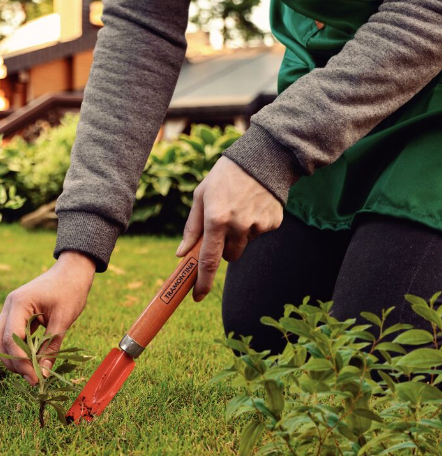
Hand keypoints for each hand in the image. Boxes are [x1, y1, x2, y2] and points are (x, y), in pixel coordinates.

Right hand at [0, 251, 95, 384]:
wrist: (72, 271)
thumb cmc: (70, 291)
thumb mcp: (63, 320)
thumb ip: (51, 348)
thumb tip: (44, 374)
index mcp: (19, 303)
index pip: (11, 339)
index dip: (21, 362)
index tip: (36, 378)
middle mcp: (9, 306)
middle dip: (12, 363)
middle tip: (33, 378)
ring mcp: (10, 309)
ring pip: (0, 340)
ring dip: (12, 357)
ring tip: (32, 370)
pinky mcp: (16, 314)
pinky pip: (9, 335)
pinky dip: (17, 349)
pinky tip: (32, 359)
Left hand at [176, 156, 282, 301]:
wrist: (263, 159)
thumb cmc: (224, 177)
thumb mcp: (201, 197)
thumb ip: (192, 228)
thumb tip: (181, 254)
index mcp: (216, 219)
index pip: (208, 260)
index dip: (202, 281)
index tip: (196, 296)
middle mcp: (238, 225)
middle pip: (228, 257)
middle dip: (223, 249)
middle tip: (222, 226)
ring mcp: (258, 226)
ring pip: (243, 246)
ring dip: (239, 236)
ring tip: (239, 209)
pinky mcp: (273, 224)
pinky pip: (258, 235)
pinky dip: (254, 226)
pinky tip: (253, 206)